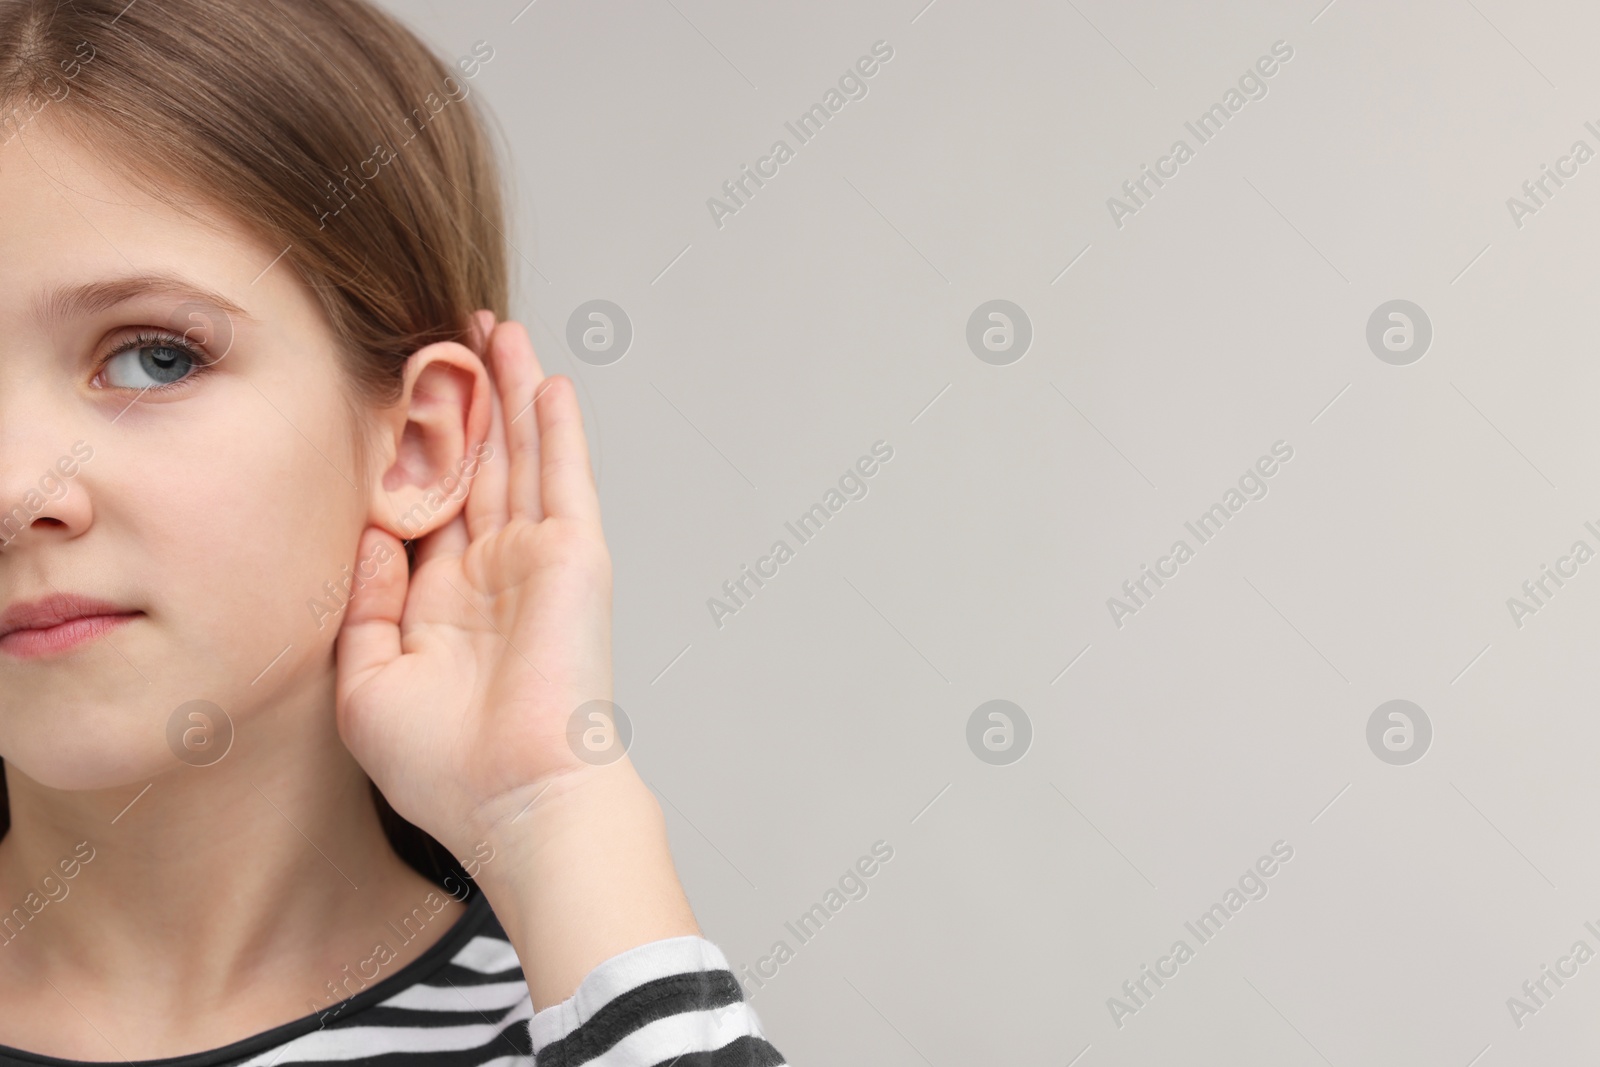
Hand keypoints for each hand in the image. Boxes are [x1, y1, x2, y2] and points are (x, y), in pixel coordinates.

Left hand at [333, 312, 615, 857]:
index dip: (411, 450)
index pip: (425, 507)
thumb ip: (363, 603)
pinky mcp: (575, 555)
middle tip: (450, 337)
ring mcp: (536, 560)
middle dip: (464, 401)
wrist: (515, 799)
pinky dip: (557, 427)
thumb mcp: (365, 683)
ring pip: (519, 455)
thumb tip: (368, 532)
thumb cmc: (444, 768)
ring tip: (495, 331)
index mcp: (442, 606)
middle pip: (476, 465)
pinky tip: (548, 380)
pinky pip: (564, 476)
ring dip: (509, 392)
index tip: (392, 397)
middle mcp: (491, 574)